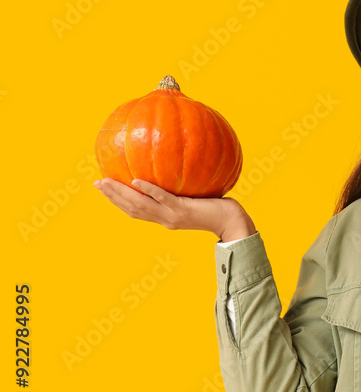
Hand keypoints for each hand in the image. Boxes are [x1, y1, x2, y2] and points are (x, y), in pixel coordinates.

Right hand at [93, 178, 256, 241]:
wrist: (232, 221)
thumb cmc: (217, 208)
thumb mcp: (196, 199)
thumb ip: (183, 191)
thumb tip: (177, 170)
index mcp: (165, 218)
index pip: (135, 211)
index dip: (117, 201)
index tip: (104, 188)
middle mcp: (165, 219)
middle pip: (132, 209)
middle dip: (113, 196)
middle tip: (96, 183)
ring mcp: (172, 216)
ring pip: (141, 205)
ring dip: (121, 193)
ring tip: (107, 181)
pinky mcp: (183, 210)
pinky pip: (163, 198)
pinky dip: (149, 190)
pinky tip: (136, 179)